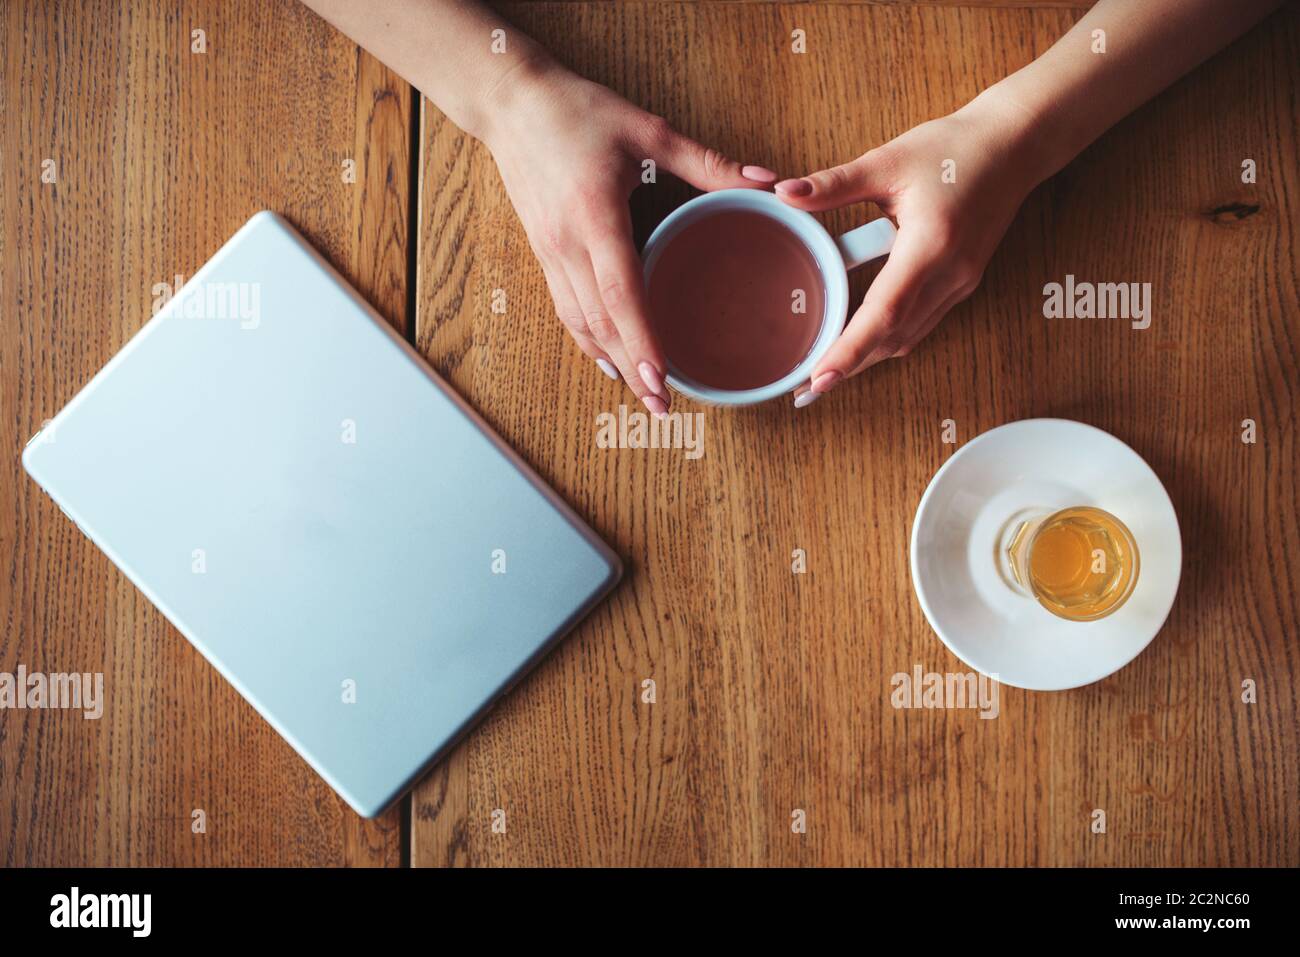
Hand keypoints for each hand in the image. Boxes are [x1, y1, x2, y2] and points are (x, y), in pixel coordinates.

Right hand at [482, 61, 777, 415]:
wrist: (511, 103)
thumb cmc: (577, 112)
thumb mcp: (648, 129)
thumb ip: (708, 162)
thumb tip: (766, 181)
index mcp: (595, 217)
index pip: (620, 293)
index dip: (641, 340)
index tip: (661, 377)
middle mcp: (568, 245)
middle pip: (600, 323)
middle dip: (632, 370)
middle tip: (662, 407)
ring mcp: (551, 254)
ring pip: (580, 323)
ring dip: (611, 363)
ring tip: (641, 395)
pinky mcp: (544, 254)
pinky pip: (566, 309)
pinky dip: (588, 341)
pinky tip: (608, 362)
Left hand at [774, 92, 1045, 404]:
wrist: (1014, 145)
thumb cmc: (953, 149)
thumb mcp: (888, 160)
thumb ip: (835, 184)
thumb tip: (785, 193)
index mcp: (930, 246)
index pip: (883, 312)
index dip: (849, 349)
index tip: (819, 377)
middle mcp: (950, 275)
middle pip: (894, 337)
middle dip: (850, 366)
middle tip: (805, 388)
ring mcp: (961, 283)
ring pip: (908, 337)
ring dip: (868, 357)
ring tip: (825, 373)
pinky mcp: (962, 283)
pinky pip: (921, 324)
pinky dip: (888, 338)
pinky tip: (859, 342)